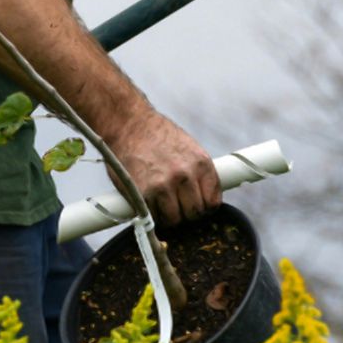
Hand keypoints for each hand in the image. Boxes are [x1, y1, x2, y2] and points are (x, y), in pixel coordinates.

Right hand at [112, 112, 220, 226]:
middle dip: (186, 214)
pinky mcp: (143, 193)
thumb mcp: (188, 149)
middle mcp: (185, 175)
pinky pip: (153, 216)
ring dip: (167, 217)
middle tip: (176, 207)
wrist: (129, 124)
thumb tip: (204, 198)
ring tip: (161, 207)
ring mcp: (164, 185)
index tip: (195, 206)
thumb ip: (197, 173)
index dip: (204, 208)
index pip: (213, 202)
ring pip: (174, 219)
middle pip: (194, 213)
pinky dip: (150, 214)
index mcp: (201, 163)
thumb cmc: (158, 137)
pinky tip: (148, 203)